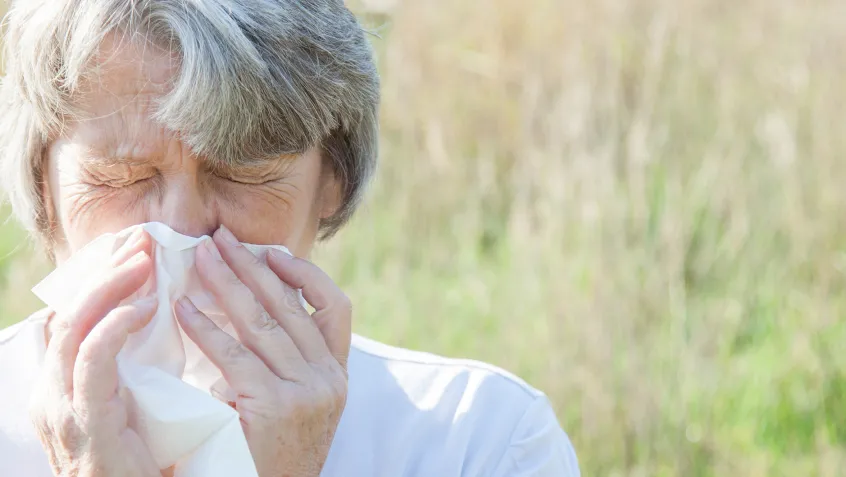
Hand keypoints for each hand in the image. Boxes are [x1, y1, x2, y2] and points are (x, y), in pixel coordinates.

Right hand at [30, 229, 163, 476]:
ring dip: (110, 287)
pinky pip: (92, 362)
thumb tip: (151, 318)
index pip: (70, 314)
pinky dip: (116, 326)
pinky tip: (144, 307)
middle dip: (102, 270)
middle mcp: (51, 390)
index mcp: (61, 383)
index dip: (96, 276)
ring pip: (74, 326)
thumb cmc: (140, 461)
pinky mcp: (83, 422)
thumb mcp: (128, 405)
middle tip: (140, 241)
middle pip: (67, 311)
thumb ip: (127, 367)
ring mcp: (61, 407)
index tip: (131, 248)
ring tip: (144, 261)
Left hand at [174, 226, 351, 476]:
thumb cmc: (271, 458)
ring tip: (200, 257)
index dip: (306, 275)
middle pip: (291, 306)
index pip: (336, 309)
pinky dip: (207, 327)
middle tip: (220, 238)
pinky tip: (184, 308)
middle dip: (252, 266)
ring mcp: (306, 393)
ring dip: (227, 284)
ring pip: (263, 322)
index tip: (271, 253)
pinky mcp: (274, 407)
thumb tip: (251, 307)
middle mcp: (329, 379)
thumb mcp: (296, 408)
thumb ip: (287, 364)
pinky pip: (235, 355)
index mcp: (338, 376)